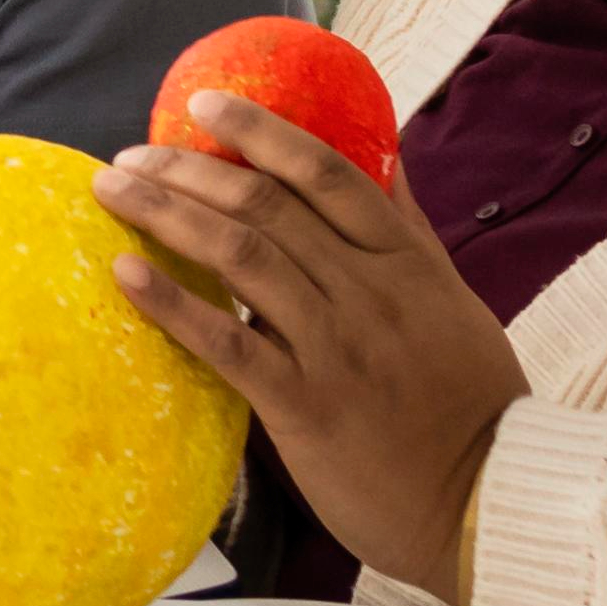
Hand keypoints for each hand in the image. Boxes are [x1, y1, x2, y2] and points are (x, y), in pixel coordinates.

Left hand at [95, 91, 527, 601]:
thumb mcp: (452, 300)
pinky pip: (229, 345)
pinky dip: (173, 304)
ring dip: (167, 216)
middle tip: (128, 155)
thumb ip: (409, 231)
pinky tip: (125, 275)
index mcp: (405, 261)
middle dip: (187, 170)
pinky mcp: (307, 408)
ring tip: (112, 192)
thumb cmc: (471, 403)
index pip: (326, 173)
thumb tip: (386, 158)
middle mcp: (369, 292)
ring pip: (242, 258)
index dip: (261, 131)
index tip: (204, 103)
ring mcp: (337, 347)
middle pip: (265, 206)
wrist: (494, 501)